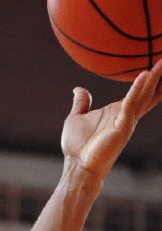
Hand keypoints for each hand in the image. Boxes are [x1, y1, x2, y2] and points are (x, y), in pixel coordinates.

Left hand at [61, 58, 161, 178]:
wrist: (77, 166)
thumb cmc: (77, 147)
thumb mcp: (76, 118)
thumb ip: (81, 103)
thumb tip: (79, 89)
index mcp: (118, 111)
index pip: (141, 93)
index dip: (152, 79)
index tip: (160, 64)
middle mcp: (127, 115)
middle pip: (149, 92)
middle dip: (160, 77)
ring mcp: (126, 121)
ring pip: (144, 96)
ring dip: (154, 79)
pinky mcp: (122, 127)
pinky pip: (131, 104)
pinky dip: (137, 89)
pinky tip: (144, 75)